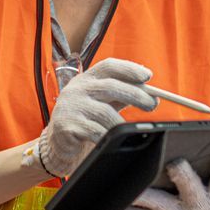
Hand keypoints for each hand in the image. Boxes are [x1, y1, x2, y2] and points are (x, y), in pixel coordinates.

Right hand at [34, 58, 157, 175]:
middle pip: (111, 86)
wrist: (58, 142)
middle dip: (136, 95)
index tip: (148, 76)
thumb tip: (152, 96)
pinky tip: (114, 141)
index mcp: (87, 79)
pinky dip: (109, 137)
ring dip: (122, 123)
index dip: (129, 69)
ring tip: (130, 131)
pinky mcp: (67, 125)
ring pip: (105, 113)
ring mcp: (71, 106)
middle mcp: (77, 88)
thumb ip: (122, 96)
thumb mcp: (102, 103)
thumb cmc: (85, 120)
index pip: (109, 66)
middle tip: (152, 104)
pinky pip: (96, 131)